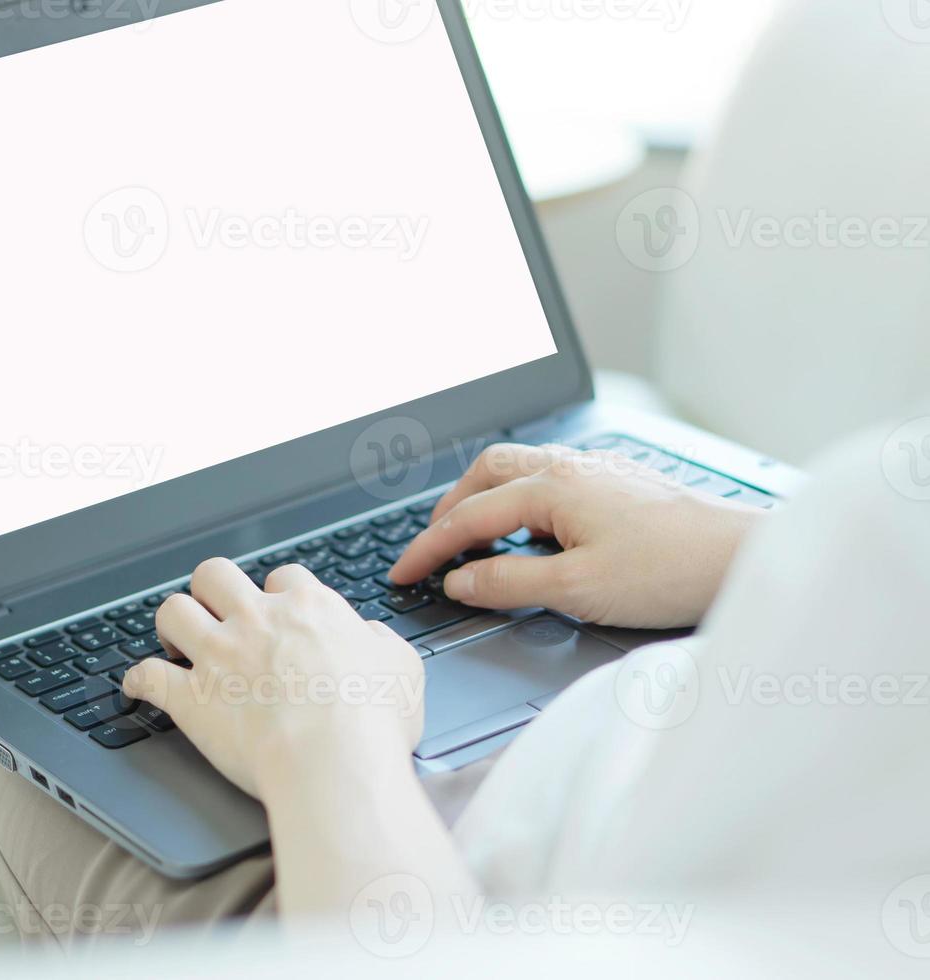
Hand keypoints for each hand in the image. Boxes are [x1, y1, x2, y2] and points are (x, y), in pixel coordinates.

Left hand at [122, 558, 424, 800]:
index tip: (278, 613)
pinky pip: (147, 676)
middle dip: (212, 590)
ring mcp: (218, 656)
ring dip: (172, 623)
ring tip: (176, 640)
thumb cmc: (373, 723)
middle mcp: (257, 621)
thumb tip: (368, 637)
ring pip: (173, 610)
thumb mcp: (402, 669)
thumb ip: (380, 643)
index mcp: (309, 609)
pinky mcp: (191, 698)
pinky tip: (138, 686)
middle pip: (215, 574)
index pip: (284, 577)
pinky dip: (137, 681)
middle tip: (217, 614)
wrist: (334, 764)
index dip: (278, 595)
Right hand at [390, 443, 766, 628]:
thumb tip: (459, 581)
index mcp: (550, 487)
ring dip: (483, 497)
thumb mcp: (575, 589)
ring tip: (473, 536)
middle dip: (449, 507)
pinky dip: (519, 498)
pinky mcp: (620, 482)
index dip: (428, 548)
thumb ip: (507, 583)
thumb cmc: (670, 571)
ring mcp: (597, 469)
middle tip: (431, 546)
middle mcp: (570, 466)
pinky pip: (549, 477)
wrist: (743, 558)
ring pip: (518, 469)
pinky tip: (532, 529)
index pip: (468, 517)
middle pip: (485, 472)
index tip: (401, 573)